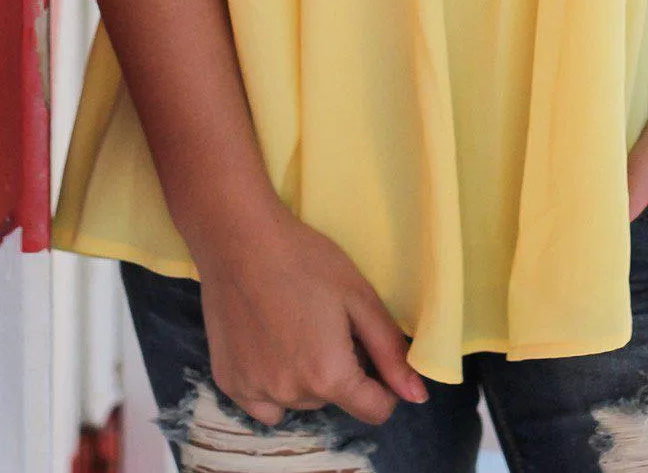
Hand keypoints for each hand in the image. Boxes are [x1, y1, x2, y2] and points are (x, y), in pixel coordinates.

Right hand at [194, 203, 429, 428]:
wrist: (238, 237)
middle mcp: (292, 394)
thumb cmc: (304, 259)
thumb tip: (417, 396)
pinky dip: (271, 384)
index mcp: (329, 375)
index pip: (375, 410)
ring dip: (305, 377)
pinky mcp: (229, 382)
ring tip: (295, 326)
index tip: (370, 351)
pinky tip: (268, 343)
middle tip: (325, 322)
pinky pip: (263, 403)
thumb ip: (390, 351)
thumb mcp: (359, 296)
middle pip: (334, 400)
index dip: (383, 384)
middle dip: (339, 370)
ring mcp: (256, 392)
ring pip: (300, 401)